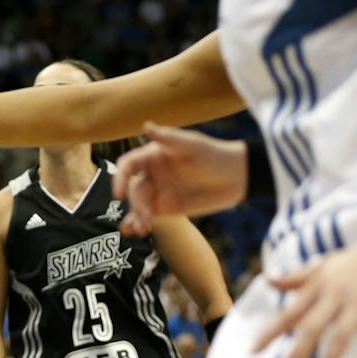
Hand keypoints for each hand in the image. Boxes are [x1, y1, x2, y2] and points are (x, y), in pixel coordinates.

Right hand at [113, 124, 248, 237]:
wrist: (237, 177)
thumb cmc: (215, 155)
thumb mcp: (192, 145)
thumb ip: (168, 138)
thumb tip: (145, 126)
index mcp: (153, 155)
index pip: (128, 165)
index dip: (119, 178)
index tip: (119, 195)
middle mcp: (152, 173)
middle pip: (133, 189)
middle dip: (136, 204)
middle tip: (147, 215)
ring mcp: (158, 192)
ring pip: (137, 205)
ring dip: (135, 217)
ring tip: (140, 229)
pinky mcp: (165, 208)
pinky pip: (147, 216)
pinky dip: (138, 223)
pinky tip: (136, 231)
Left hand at [253, 232, 356, 357]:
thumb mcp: (323, 266)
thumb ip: (296, 278)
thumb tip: (267, 280)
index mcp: (317, 288)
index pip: (288, 313)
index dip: (270, 333)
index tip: (252, 352)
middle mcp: (335, 296)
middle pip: (309, 330)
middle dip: (295, 356)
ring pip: (339, 338)